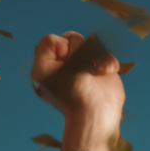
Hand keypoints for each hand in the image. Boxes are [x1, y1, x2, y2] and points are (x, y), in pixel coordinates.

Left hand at [30, 32, 125, 150]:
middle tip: (76, 70)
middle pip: (73, 38)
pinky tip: (103, 74)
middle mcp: (64, 64)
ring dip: (93, 57)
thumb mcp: (43, 70)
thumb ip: (46, 46)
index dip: (59, 48)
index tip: (61, 66)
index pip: (52, 40)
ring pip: (91, 43)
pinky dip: (106, 63)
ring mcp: (83, 66)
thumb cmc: (67, 94)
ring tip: (92, 74)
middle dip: (77, 51)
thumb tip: (64, 40)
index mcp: (48, 65)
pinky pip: (106, 54)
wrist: (93, 112)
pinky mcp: (101, 69)